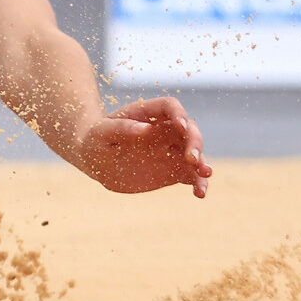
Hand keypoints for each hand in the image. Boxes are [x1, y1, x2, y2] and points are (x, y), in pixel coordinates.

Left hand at [76, 96, 211, 196]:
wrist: (96, 160)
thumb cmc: (96, 140)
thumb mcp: (102, 133)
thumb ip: (121, 128)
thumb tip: (145, 128)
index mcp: (147, 114)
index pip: (170, 107)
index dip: (179, 114)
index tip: (180, 126)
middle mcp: (164, 131)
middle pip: (189, 130)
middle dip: (195, 142)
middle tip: (192, 159)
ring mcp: (171, 151)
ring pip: (195, 154)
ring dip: (203, 164)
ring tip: (204, 175)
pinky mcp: (173, 170)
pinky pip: (190, 175)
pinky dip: (197, 183)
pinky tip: (199, 193)